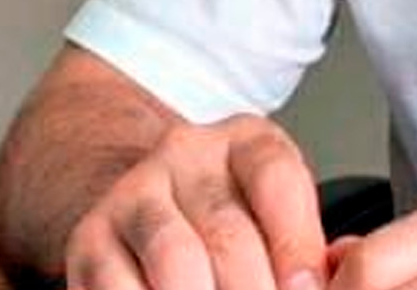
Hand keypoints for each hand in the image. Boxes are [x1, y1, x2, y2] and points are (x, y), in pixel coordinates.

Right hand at [65, 114, 327, 289]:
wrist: (142, 205)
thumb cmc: (230, 218)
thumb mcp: (276, 210)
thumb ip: (304, 245)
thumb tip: (327, 282)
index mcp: (245, 141)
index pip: (276, 180)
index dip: (297, 246)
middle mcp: (185, 155)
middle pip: (228, 233)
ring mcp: (133, 194)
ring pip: (176, 261)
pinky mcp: (88, 240)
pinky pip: (121, 287)